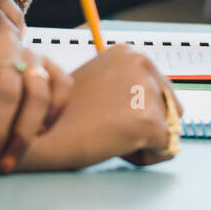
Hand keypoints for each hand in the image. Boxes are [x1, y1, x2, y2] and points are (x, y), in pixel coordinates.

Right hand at [15, 44, 181, 170]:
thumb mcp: (99, 83)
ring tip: (111, 137)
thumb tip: (162, 104)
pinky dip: (145, 157)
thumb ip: (126, 86)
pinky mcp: (149, 121)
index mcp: (129, 52)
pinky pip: (166, 149)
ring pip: (168, 129)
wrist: (39, 134)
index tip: (109, 115)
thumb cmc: (65, 115)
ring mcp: (146, 91)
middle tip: (110, 130)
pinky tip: (116, 148)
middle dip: (147, 125)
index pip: (160, 88)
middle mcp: (141, 63)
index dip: (138, 110)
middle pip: (170, 107)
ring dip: (144, 140)